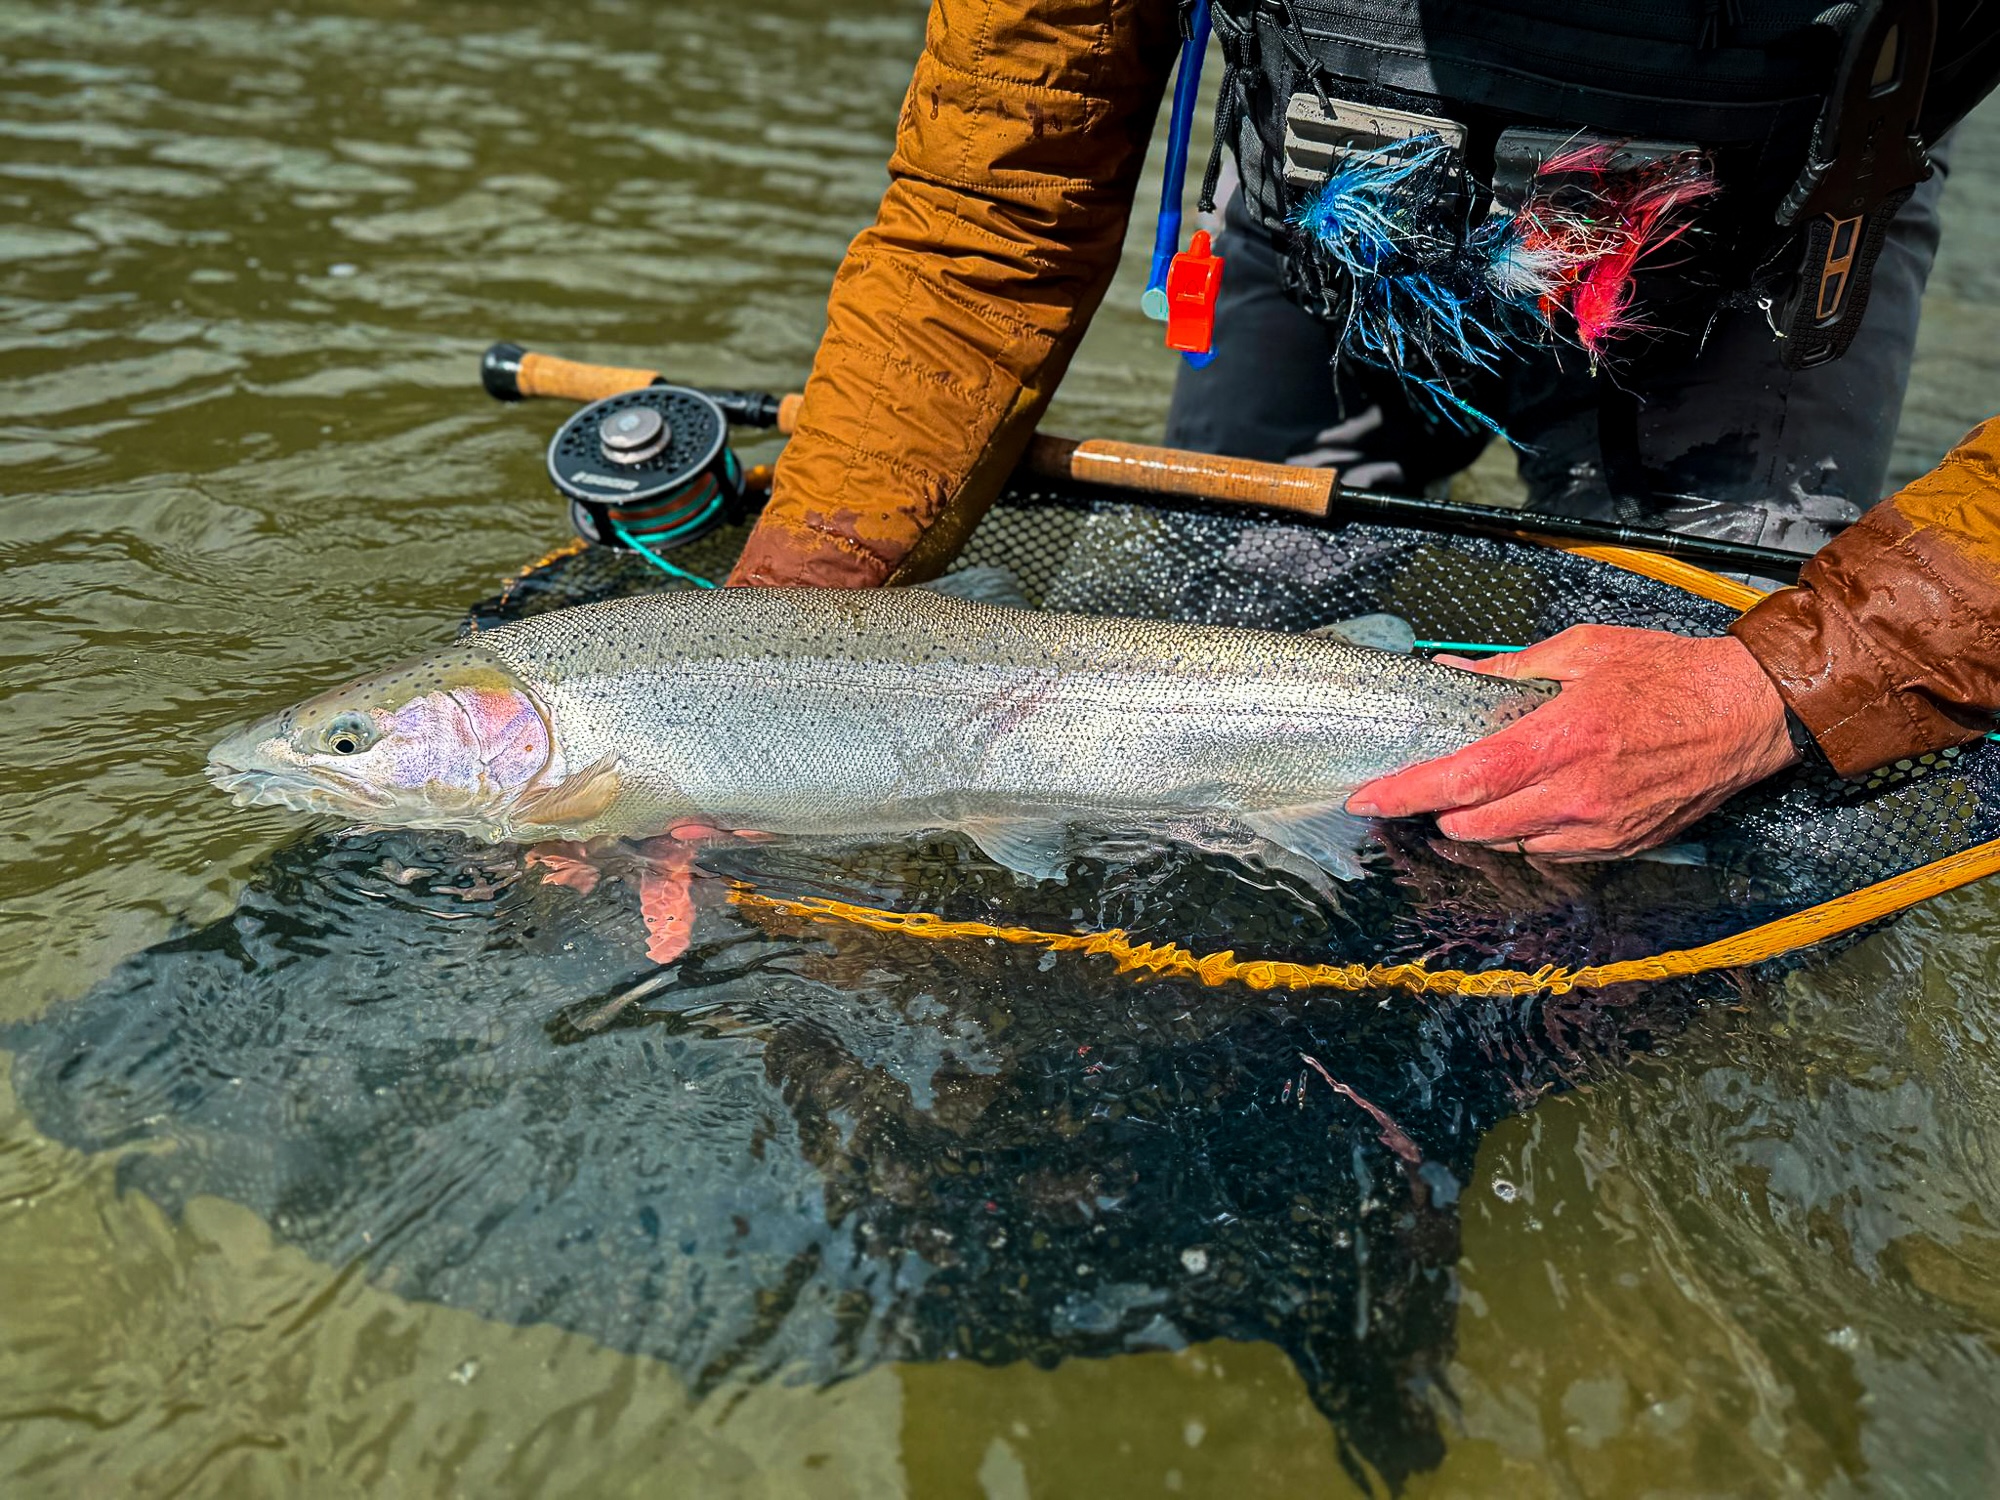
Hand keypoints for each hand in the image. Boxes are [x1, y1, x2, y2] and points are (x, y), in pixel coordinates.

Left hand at [1346, 625, 1800, 858]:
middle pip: (1475, 824)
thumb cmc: (1669, 675)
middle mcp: (1579, 793)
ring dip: (1483, 822)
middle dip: (1441, 809)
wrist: (1745, 713)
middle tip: (1431, 784)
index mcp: (1563, 738)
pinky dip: (1527, 832)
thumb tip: (1450, 674)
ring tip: (1488, 788)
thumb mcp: (1581, 652)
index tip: (1368, 798)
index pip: (1464, 779)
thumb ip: (1508, 671)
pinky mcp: (1620, 846)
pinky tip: (1536, 800)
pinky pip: (1549, 852)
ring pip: (1508, 843)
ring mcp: (1601, 827)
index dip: (1407, 793)